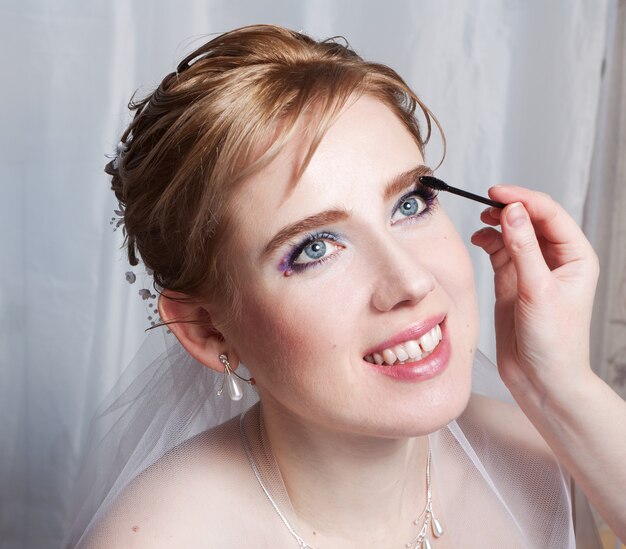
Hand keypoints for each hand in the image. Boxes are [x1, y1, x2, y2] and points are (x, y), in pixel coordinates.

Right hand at [470, 186, 599, 401]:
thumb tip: (512, 211)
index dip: (524, 199)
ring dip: (497, 225)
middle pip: (530, 220)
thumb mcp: (538, 290)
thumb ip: (523, 249)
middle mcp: (556, 259)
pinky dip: (488, 243)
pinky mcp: (512, 282)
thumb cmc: (555, 342)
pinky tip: (479, 241)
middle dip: (508, 209)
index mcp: (576, 257)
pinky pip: (500, 252)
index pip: (549, 215)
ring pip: (513, 233)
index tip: (497, 193)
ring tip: (480, 224)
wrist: (542, 380)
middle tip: (484, 206)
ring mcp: (532, 270)